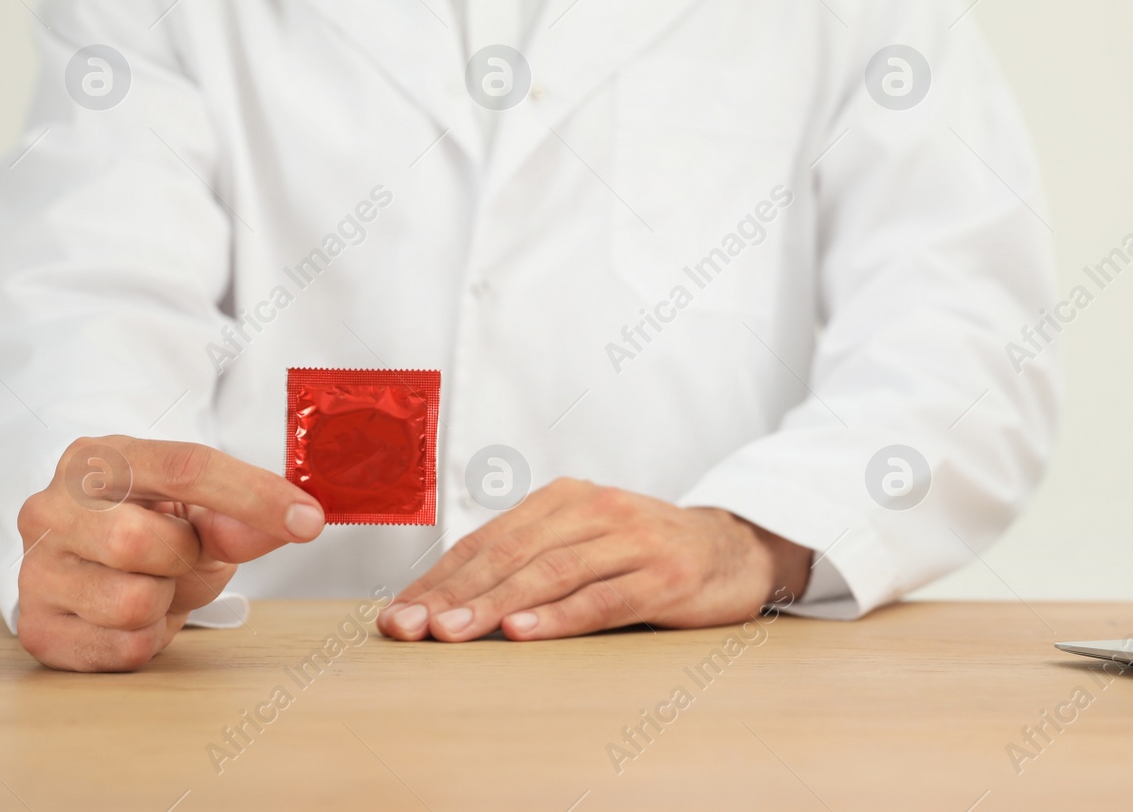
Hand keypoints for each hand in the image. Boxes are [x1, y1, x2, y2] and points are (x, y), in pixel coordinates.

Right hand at [15, 435, 324, 671]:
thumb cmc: (152, 525)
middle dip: (181, 556)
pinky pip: (124, 649)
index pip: (183, 468)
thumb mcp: (201, 510)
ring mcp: (35, 571)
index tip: (309, 521)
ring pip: (132, 603)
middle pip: (140, 542)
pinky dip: (148, 638)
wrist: (93, 561)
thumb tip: (295, 523)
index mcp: (98, 458)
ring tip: (151, 583)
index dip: (253, 496)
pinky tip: (130, 616)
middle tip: (177, 553)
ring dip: (164, 601)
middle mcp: (50, 508)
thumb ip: (243, 516)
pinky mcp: (38, 630)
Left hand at [377, 479, 810, 642]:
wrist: (735, 548)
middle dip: (452, 594)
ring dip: (495, 605)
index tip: (397, 614)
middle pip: (510, 554)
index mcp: (565, 498)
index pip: (488, 541)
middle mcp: (594, 510)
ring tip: (452, 633)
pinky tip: (525, 630)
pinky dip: (560, 616)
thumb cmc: (644, 550)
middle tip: (408, 627)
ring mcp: (632, 540)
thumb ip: (530, 557)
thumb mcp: (585, 539)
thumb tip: (448, 599)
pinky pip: (604, 598)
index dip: (438, 578)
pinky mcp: (665, 575)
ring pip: (550, 574)